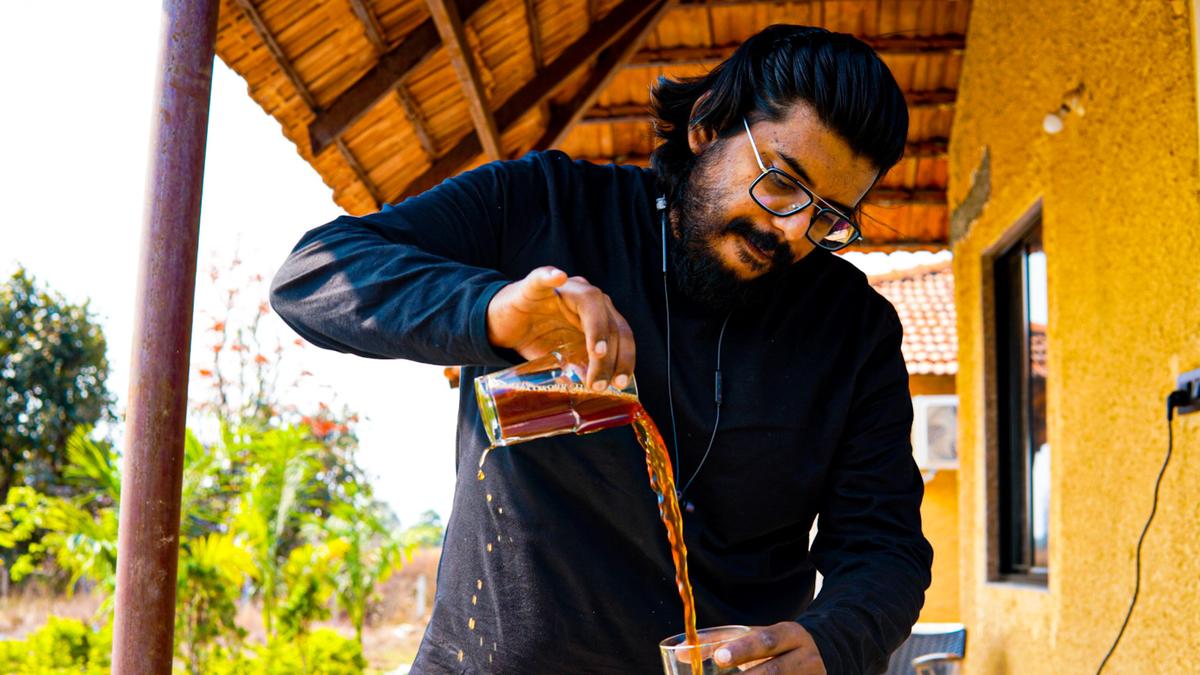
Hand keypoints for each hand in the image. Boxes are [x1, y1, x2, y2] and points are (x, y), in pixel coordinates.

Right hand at [486, 266, 635, 389]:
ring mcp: (563, 289)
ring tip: (597, 353)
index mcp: (599, 314)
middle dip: (609, 355)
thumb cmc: (536, 337)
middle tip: (599, 382)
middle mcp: (587, 297)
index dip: (624, 358)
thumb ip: (581, 365)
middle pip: (610, 321)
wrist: (503, 325)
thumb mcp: (563, 356)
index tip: (619, 383)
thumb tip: (598, 384)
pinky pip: (542, 278)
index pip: (621, 334)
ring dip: (596, 329)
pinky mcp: (534, 287)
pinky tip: (557, 277)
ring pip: (589, 302)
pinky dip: (550, 276)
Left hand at [713, 622, 825, 673]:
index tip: (720, 658)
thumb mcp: (755, 636)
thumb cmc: (775, 647)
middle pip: (774, 671)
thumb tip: (680, 653)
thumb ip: (720, 641)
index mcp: (790, 634)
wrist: (820, 656)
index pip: (766, 640)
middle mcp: (806, 657)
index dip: (742, 650)